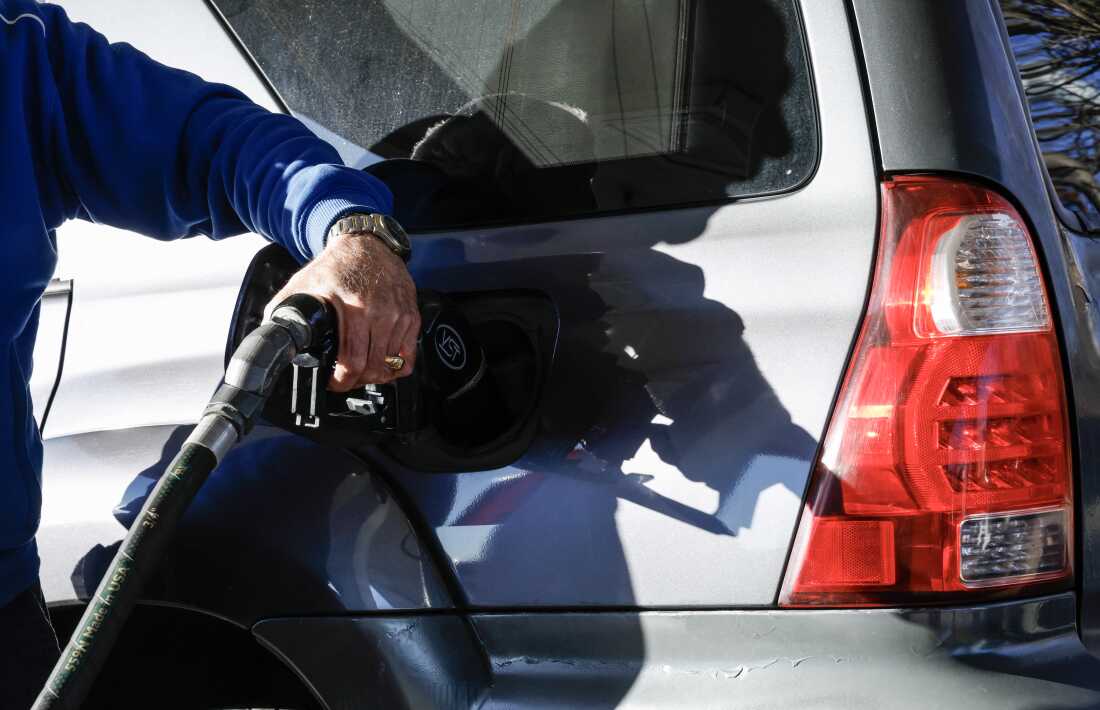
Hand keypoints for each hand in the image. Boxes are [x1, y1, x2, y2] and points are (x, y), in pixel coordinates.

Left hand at [267, 232, 418, 390]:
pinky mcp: (411, 315)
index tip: (334, 382)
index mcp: (354, 307)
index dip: (342, 381)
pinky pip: (409, 354)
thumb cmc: (337, 264)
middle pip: (374, 368)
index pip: (353, 361)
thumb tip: (271, 334)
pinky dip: (396, 365)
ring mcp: (399, 314)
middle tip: (346, 379)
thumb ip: (283, 308)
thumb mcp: (303, 283)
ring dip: (376, 374)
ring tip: (362, 370)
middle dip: (357, 380)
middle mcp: (381, 313)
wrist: (366, 243)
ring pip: (391, 364)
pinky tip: (383, 361)